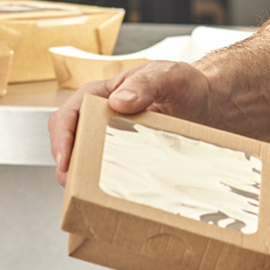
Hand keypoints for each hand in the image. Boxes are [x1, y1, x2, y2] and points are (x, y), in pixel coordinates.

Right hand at [49, 61, 212, 183]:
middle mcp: (101, 116)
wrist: (207, 102)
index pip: (69, 113)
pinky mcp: (126, 154)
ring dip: (80, 175)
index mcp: (103, 93)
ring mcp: (112, 137)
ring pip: (84, 157)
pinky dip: (103, 181)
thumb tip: (118, 101)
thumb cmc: (184, 83)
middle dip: (65, 162)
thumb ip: (145, 84)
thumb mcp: (168, 75)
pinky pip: (108, 168)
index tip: (65, 158)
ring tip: (83, 193)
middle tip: (70, 182)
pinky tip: (108, 193)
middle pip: (70, 139)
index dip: (62, 136)